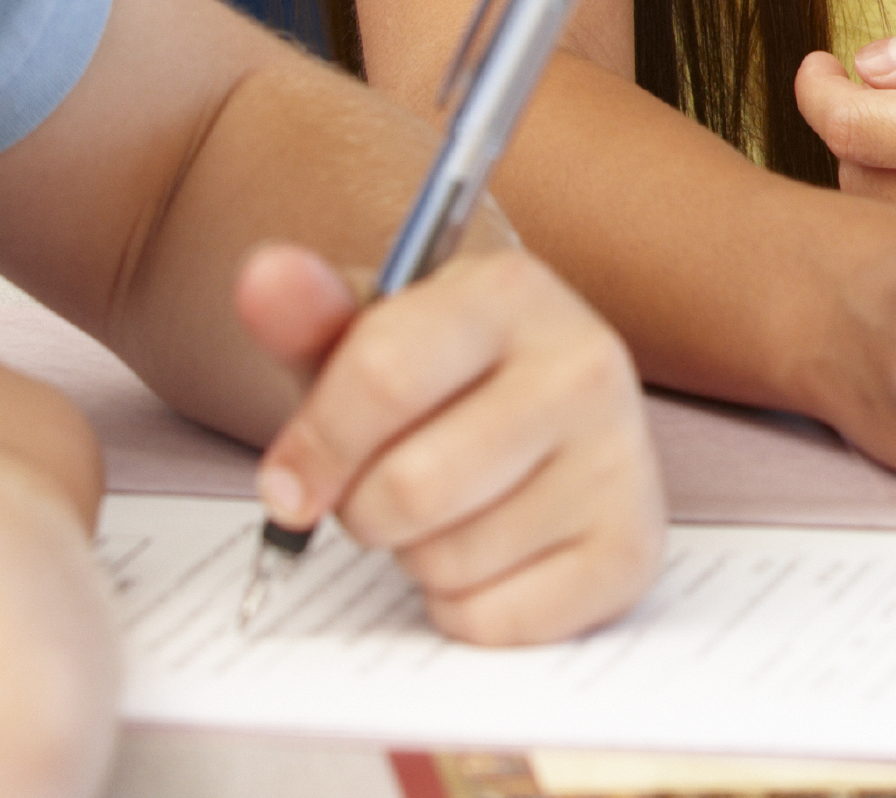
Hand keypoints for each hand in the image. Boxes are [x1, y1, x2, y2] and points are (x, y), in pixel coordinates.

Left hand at [238, 240, 663, 644]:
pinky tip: (490, 553)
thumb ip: (305, 314)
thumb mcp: (365, 336)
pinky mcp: (631, 550)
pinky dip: (466, 607)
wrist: (542, 412)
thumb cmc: (437, 378)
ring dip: (417, 557)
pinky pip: (492, 620)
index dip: (314, 444)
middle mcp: (585, 364)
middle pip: (408, 488)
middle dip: (363, 509)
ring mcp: (620, 459)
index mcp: (512, 292)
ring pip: (447, 562)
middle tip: (382, 489)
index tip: (292, 478)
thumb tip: (264, 276)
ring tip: (448, 510)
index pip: (382, 375)